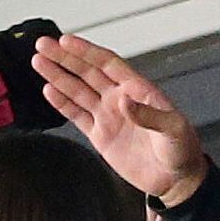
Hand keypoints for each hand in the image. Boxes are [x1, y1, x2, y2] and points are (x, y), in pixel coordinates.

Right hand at [34, 34, 206, 205]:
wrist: (173, 178)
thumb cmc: (181, 150)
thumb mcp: (173, 129)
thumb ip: (149, 115)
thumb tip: (124, 102)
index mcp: (138, 90)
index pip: (107, 64)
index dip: (86, 52)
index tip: (66, 42)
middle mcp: (119, 99)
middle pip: (86, 73)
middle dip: (64, 58)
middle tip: (43, 45)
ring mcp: (107, 116)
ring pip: (76, 91)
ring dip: (57, 76)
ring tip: (39, 62)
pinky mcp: (99, 135)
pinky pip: (76, 115)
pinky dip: (61, 103)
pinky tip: (49, 91)